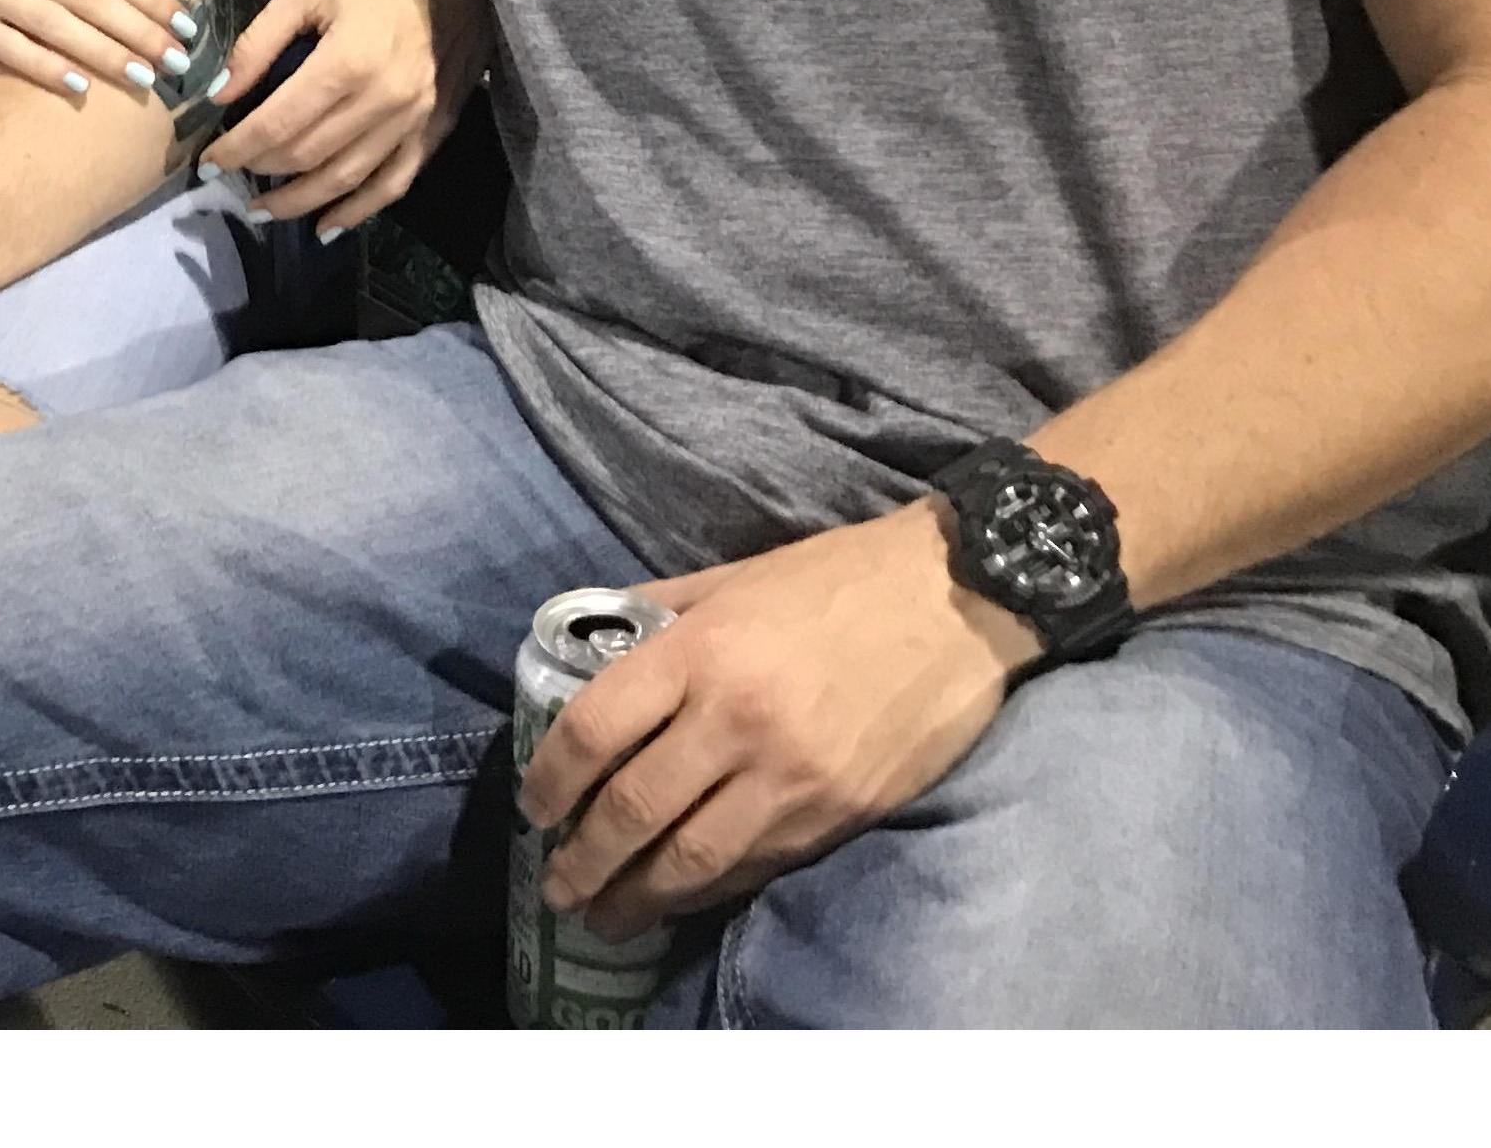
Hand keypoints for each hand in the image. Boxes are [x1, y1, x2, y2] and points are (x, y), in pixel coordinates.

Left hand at [204, 0, 469, 235]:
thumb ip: (259, 42)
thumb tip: (221, 94)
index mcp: (346, 62)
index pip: (278, 123)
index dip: (237, 149)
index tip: (208, 162)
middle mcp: (382, 100)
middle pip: (308, 155)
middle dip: (260, 171)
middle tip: (230, 178)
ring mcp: (413, 121)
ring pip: (346, 180)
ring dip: (299, 202)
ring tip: (264, 210)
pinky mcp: (434, 129)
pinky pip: (393, 184)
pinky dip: (358, 212)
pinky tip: (326, 226)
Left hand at [518, 503, 1036, 943]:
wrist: (957, 601)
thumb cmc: (839, 578)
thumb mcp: (734, 576)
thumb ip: (660, 612)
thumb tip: (593, 641)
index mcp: (700, 650)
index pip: (595, 728)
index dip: (551, 778)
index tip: (533, 807)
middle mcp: (735, 719)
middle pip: (633, 810)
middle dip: (583, 860)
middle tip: (555, 885)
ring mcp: (789, 776)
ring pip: (691, 859)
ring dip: (637, 897)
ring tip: (605, 915)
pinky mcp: (837, 814)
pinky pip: (756, 866)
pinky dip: (708, 891)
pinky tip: (681, 900)